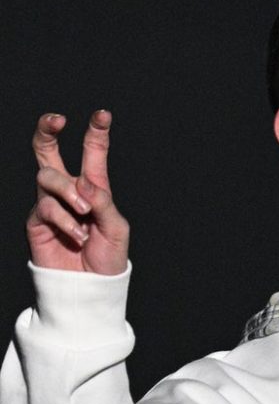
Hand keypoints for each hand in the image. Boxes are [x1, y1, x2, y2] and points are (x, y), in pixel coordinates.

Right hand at [26, 109, 128, 273]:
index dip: (96, 132)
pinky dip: (66, 221)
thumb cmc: (107, 259)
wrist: (90, 288)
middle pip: (48, 151)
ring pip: (47, 176)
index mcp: (93, 188)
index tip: (103, 114)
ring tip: (85, 215)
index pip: (92, 154)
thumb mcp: (116, 229)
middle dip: (47, 130)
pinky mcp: (37, 222)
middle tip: (57, 119)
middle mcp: (68, 191)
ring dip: (68, 192)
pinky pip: (46, 207)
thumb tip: (84, 183)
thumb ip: (104, 203)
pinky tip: (78, 236)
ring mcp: (50, 205)